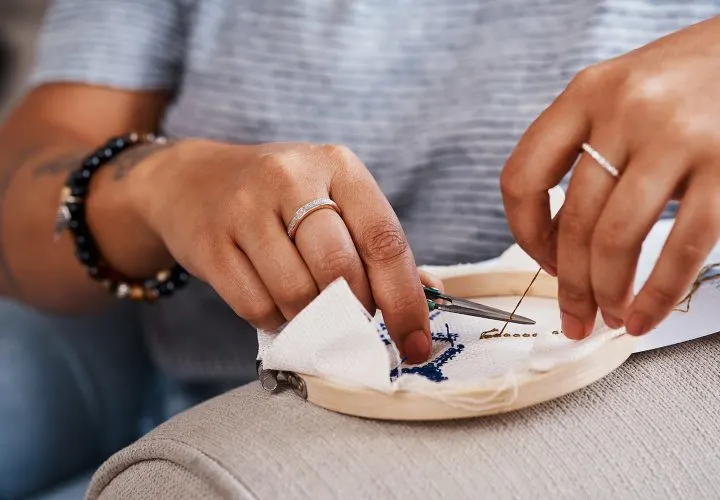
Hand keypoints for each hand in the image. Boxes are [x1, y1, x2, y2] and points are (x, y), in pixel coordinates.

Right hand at [130, 140, 432, 361]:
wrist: (192, 182)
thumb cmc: (280, 198)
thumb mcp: (332, 198)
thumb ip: (376, 244)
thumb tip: (429, 297)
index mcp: (338, 166)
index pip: (384, 239)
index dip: (405, 300)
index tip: (416, 344)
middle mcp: (291, 178)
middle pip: (340, 269)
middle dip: (356, 314)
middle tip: (354, 327)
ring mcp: (245, 208)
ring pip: (297, 293)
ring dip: (312, 319)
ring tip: (310, 309)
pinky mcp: (210, 243)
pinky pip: (256, 306)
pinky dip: (275, 320)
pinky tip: (276, 304)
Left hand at [500, 17, 719, 338]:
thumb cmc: (692, 79)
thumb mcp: (624, 93)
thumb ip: (586, 146)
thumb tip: (555, 237)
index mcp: (587, 92)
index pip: (522, 178)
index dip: (524, 234)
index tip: (542, 262)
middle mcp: (626, 110)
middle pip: (573, 220)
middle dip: (569, 284)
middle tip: (575, 316)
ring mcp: (678, 136)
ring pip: (616, 240)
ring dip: (607, 294)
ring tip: (611, 318)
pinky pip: (681, 247)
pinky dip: (657, 295)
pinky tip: (646, 316)